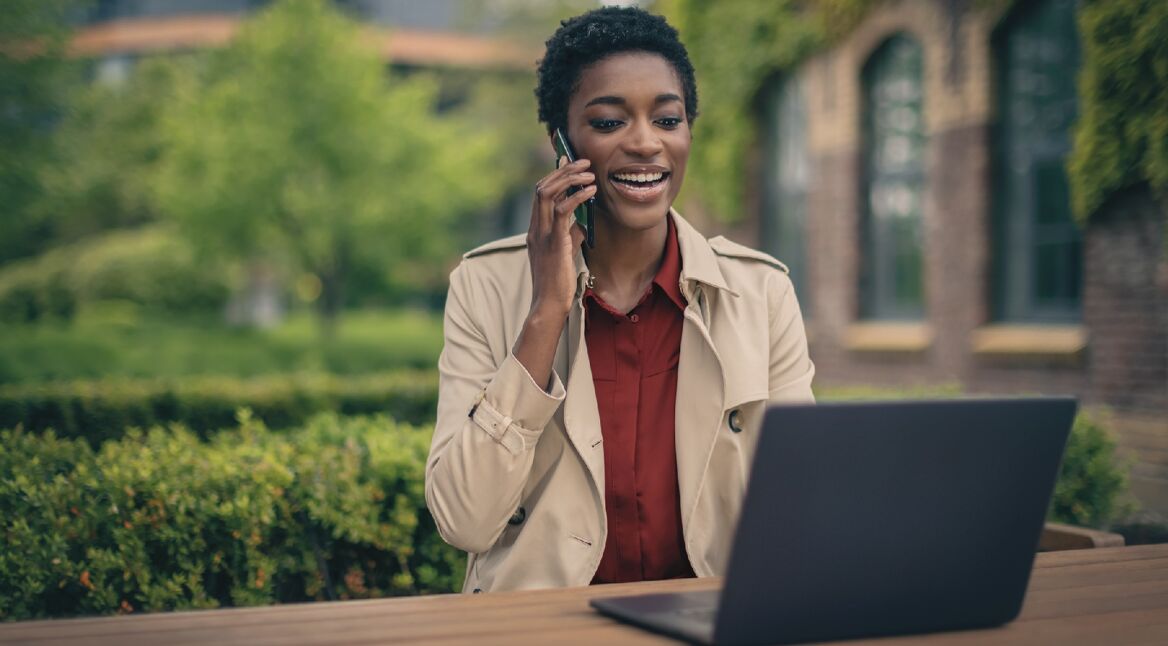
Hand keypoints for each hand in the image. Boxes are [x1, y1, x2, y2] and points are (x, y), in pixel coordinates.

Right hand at [526, 157, 595, 318]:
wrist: (550, 304)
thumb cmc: (558, 283)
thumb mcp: (565, 253)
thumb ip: (571, 235)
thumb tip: (583, 223)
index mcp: (535, 230)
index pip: (540, 194)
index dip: (555, 175)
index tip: (570, 163)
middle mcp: (535, 229)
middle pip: (542, 187)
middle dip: (563, 171)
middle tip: (583, 162)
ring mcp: (542, 235)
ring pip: (547, 193)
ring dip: (569, 179)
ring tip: (588, 173)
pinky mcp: (554, 243)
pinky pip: (561, 211)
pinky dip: (576, 197)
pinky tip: (591, 191)